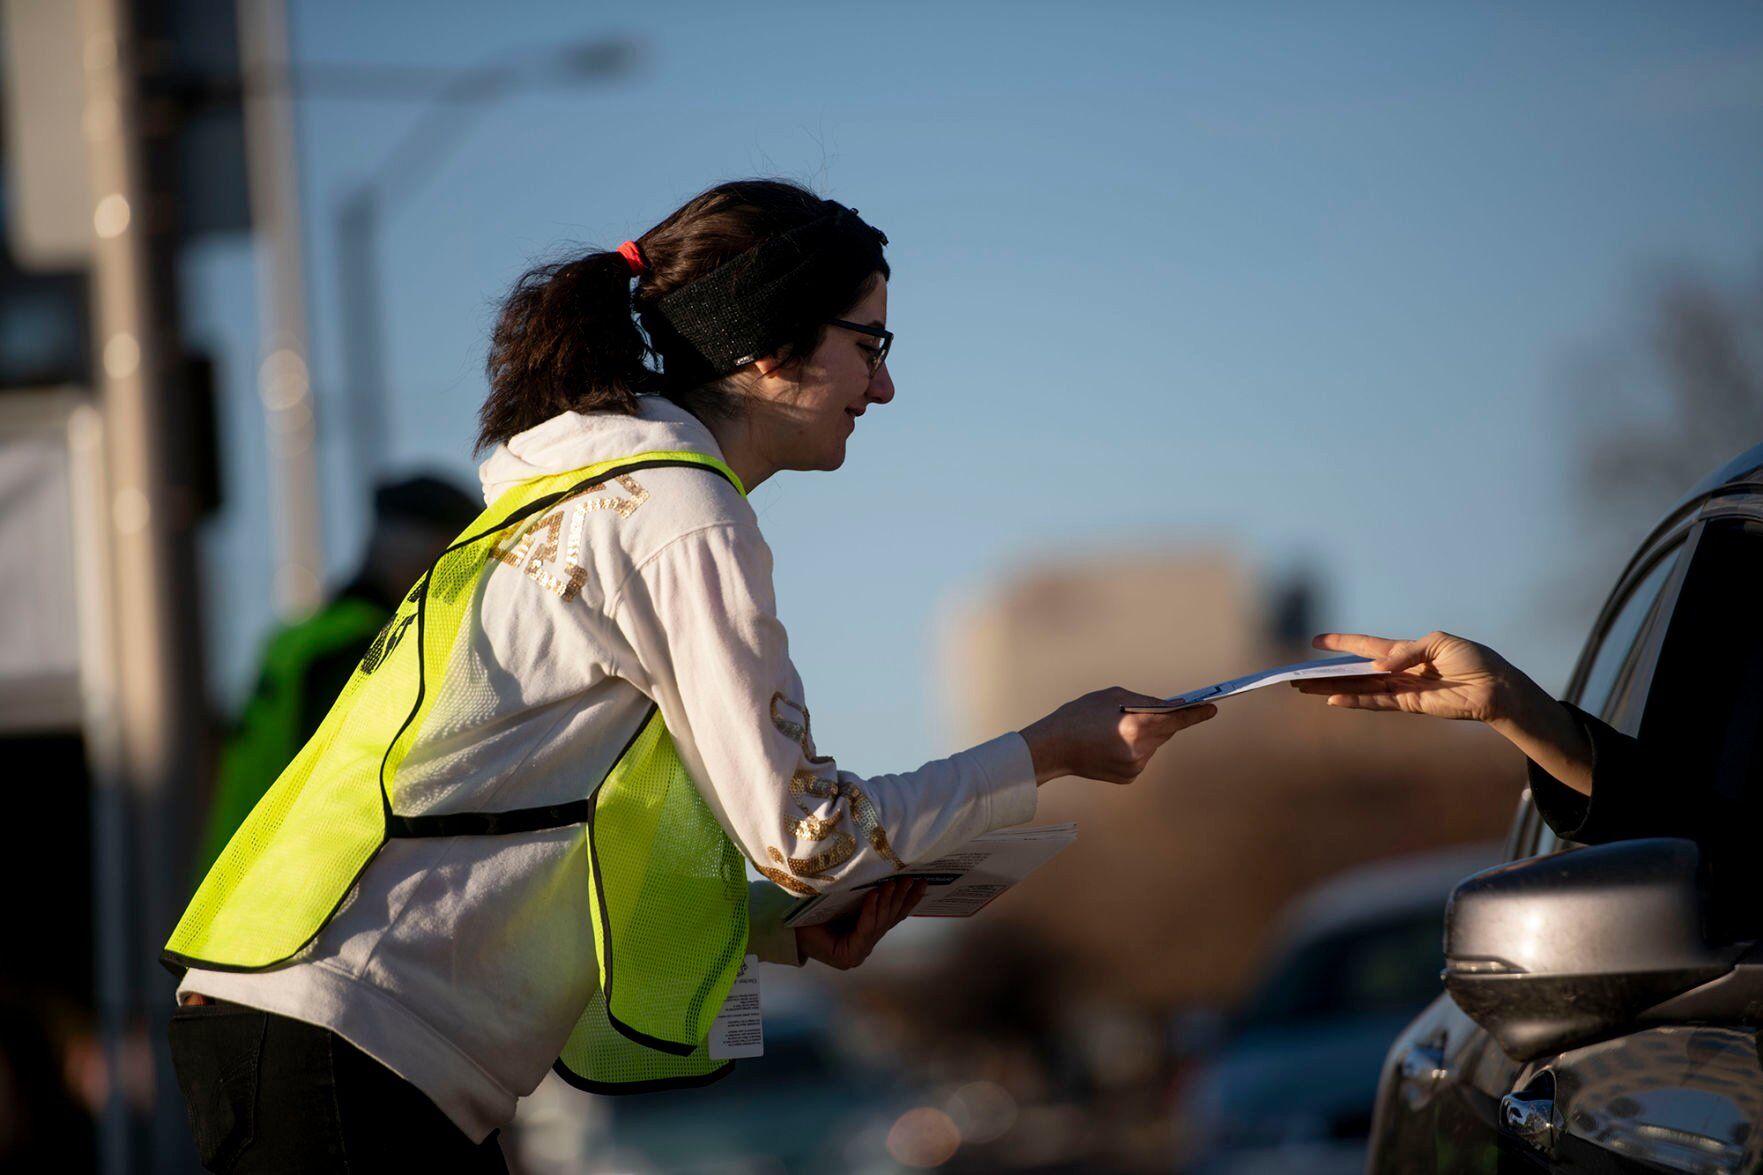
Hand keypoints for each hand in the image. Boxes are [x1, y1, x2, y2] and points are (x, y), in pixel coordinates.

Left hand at [795, 878, 926, 970]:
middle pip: (888, 919)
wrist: (785, 924)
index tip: (921, 882)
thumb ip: (865, 897)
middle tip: (912, 879)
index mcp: (865, 935)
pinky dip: (870, 910)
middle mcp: (864, 946)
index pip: (891, 917)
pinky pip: (864, 929)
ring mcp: (858, 953)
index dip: (908, 901)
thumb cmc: (813, 909)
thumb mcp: (846, 900)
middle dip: (901, 898)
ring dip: (889, 901)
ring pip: (879, 923)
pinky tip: (876, 894)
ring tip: (896, 882)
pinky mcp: (849, 956)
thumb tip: (889, 873)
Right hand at [1020, 687, 1216, 784]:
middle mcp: (1140, 749)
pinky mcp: (1129, 777)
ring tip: (1116, 729)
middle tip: (1146, 712)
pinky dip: (1136, 748)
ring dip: (1146, 734)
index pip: (1177, 718)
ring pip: (1154, 744)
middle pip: (1167, 731)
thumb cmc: (1080, 715)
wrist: (1054, 748)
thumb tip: (1170, 707)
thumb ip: (1145, 701)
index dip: (1196, 713)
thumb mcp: (1112, 696)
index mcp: (1136, 725)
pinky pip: (1143, 757)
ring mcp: (1136, 766)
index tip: (1212, 708)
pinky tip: (1113, 744)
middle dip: (1163, 720)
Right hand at [1292, 631, 1521, 721]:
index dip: (1342, 644)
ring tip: (1307, 690)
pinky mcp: (1409, 705)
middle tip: (1299, 676)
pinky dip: (1355, 702)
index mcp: (1405, 651)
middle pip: (1355, 672)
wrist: (1496, 687)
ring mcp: (1401, 689)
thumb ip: (1406, 652)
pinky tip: (1334, 701)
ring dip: (1333, 690)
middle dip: (1327, 674)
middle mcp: (1398, 671)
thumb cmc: (1473, 660)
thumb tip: (1380, 667)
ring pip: (1359, 689)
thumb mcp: (1439, 643)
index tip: (1316, 641)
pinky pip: (1376, 703)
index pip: (1366, 646)